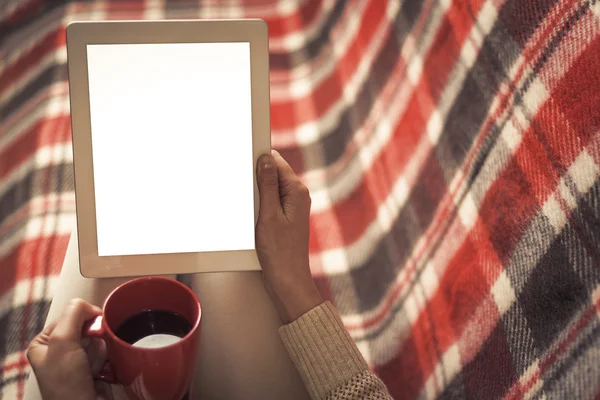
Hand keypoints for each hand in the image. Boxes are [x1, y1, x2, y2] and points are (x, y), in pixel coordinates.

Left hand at [27, 298, 112, 399]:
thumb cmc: (66, 387)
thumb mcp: (62, 342)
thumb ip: (72, 316)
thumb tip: (86, 302)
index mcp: (44, 343)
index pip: (70, 315)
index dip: (83, 319)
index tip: (90, 328)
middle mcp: (60, 350)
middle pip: (87, 327)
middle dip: (93, 339)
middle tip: (87, 355)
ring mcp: (78, 360)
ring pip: (100, 339)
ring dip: (101, 352)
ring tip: (93, 368)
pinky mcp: (95, 368)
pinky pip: (108, 352)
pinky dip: (109, 359)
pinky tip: (102, 370)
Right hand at [256, 150, 323, 322]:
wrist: (287, 279)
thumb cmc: (279, 252)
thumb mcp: (268, 215)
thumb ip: (267, 185)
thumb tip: (266, 159)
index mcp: (297, 192)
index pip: (277, 162)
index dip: (260, 159)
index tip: (243, 157)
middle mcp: (297, 197)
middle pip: (272, 174)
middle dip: (256, 178)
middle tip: (245, 193)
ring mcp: (291, 207)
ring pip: (268, 189)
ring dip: (255, 194)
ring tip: (250, 210)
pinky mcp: (284, 217)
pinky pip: (269, 202)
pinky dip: (258, 205)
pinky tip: (251, 216)